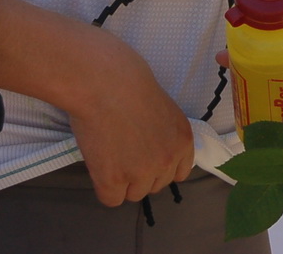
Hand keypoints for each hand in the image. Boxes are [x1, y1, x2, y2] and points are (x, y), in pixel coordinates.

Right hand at [66, 32, 194, 206]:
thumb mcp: (163, 109)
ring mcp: (142, 173)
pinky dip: (104, 186)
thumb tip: (153, 148)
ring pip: (134, 194)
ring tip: (110, 153)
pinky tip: (100, 164)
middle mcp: (168, 160)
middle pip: (156, 185)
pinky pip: (111, 199)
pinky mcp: (114, 181)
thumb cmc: (129, 83)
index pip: (179, 173)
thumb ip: (164, 133)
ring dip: (122, 181)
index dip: (160, 167)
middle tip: (123, 151)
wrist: (104, 82)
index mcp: (183, 140)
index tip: (146, 157)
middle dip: (141, 173)